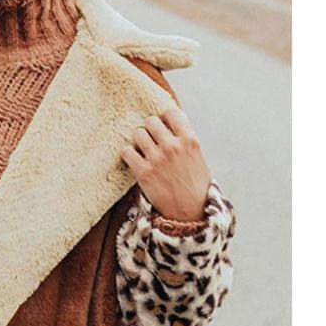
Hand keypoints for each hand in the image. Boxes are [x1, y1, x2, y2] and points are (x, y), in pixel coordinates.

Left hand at [119, 106, 211, 221]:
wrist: (189, 211)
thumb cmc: (195, 185)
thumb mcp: (198, 157)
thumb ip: (184, 140)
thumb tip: (170, 126)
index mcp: (190, 140)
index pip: (172, 113)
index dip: (165, 118)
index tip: (163, 124)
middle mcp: (173, 146)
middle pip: (151, 121)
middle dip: (150, 129)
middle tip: (151, 139)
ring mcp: (157, 159)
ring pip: (138, 134)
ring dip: (139, 141)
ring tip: (143, 151)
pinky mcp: (143, 172)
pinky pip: (126, 152)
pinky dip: (128, 155)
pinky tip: (134, 160)